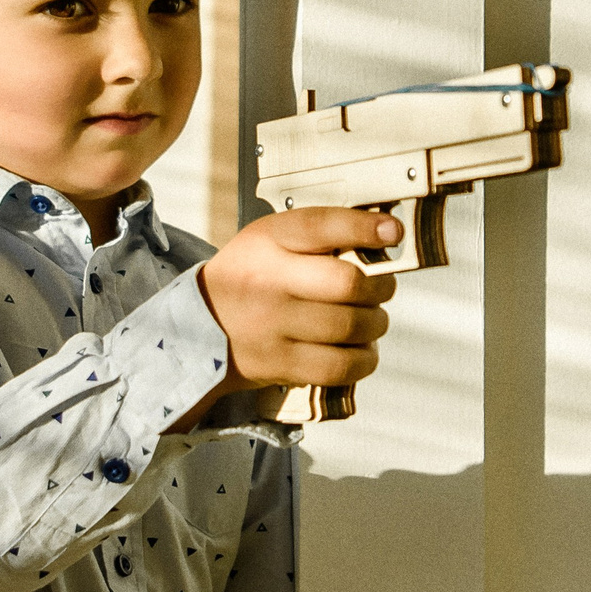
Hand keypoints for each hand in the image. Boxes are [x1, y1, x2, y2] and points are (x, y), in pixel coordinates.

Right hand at [196, 208, 399, 396]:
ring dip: (375, 323)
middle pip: (348, 283)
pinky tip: (359, 348)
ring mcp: (273, 326)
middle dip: (380, 286)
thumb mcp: (270, 240)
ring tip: (368, 319)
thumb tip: (386, 237)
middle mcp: (269, 281)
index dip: (364, 228)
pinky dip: (363, 358)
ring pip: (352, 326)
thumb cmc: (250, 277)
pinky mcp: (280, 363)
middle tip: (380, 288)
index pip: (321, 226)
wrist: (197, 328)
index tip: (393, 233)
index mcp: (268, 240)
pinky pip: (341, 365)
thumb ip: (321, 235)